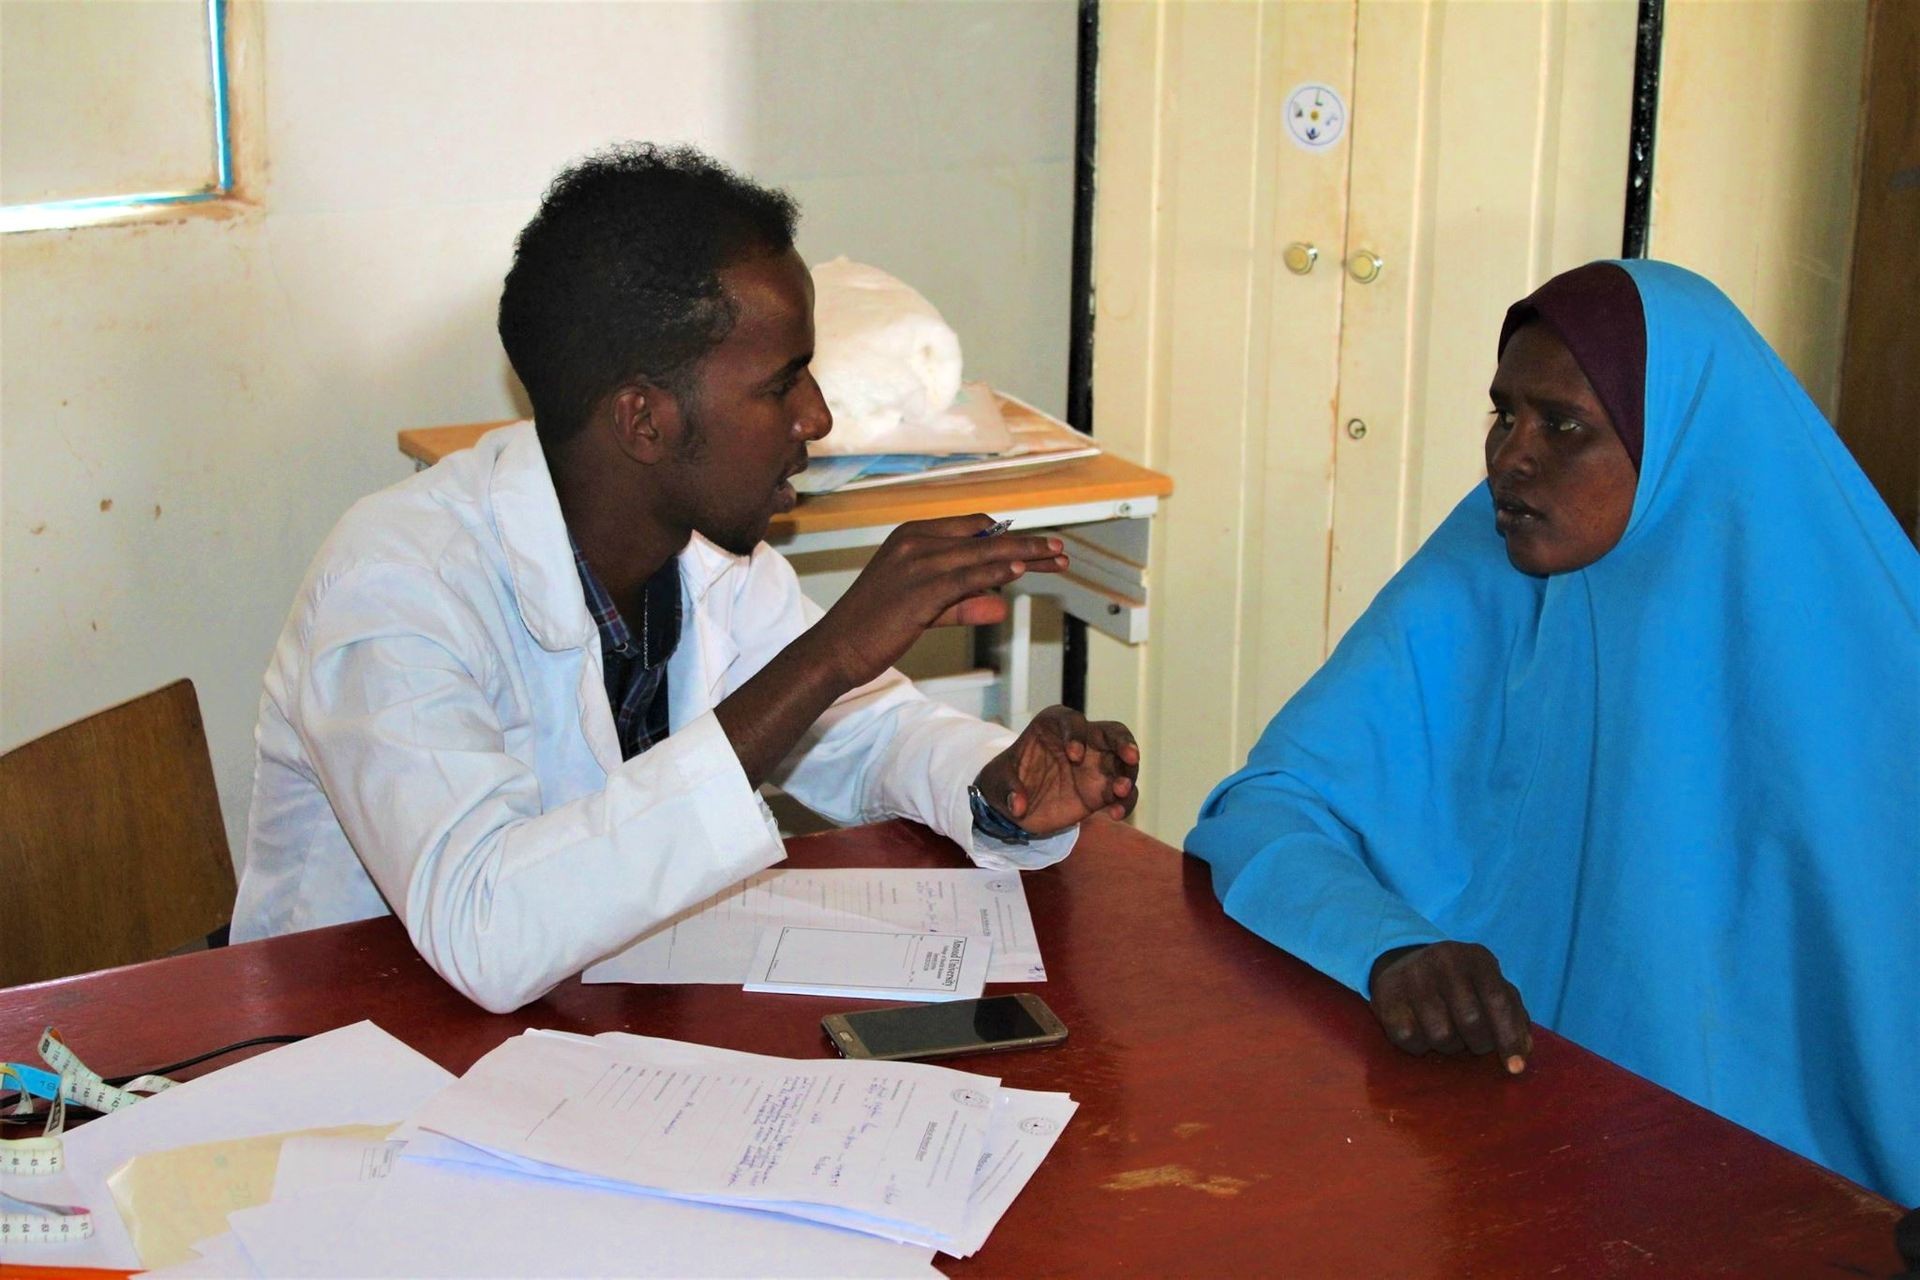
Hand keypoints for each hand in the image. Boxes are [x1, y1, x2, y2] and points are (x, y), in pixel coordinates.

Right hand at [814, 515, 1066, 687]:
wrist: (836, 648)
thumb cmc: (875, 628)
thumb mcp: (923, 607)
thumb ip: (962, 604)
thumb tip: (1001, 605)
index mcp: (912, 535)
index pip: (973, 528)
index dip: (1009, 538)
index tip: (1036, 549)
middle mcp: (915, 541)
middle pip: (985, 537)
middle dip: (1027, 545)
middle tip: (1059, 551)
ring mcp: (917, 563)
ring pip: (983, 554)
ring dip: (1024, 556)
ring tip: (1055, 559)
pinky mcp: (920, 590)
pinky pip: (967, 578)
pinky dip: (997, 574)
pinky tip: (1021, 574)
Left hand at [973, 706, 1139, 836]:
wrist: (1015, 805)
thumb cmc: (1006, 780)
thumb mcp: (997, 782)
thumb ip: (1007, 789)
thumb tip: (1017, 805)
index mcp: (1054, 726)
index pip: (1073, 721)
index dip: (1076, 735)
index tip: (1074, 756)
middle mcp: (1082, 741)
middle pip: (1113, 733)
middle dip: (1124, 742)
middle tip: (1130, 756)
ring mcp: (1096, 766)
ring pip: (1125, 763)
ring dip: (1128, 775)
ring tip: (1120, 790)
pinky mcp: (1102, 791)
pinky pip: (1123, 793)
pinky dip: (1124, 802)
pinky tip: (1115, 814)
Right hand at [1368, 941, 1531, 1073]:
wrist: (1405, 963)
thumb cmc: (1461, 985)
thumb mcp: (1491, 988)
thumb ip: (1513, 1016)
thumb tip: (1523, 1052)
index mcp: (1476, 957)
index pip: (1498, 1001)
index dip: (1508, 1038)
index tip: (1515, 1068)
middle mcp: (1443, 960)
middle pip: (1471, 1021)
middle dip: (1478, 1043)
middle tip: (1475, 1043)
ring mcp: (1412, 976)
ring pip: (1441, 1035)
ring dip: (1449, 1046)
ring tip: (1448, 1033)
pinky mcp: (1386, 995)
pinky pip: (1410, 1039)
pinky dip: (1420, 1046)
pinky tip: (1422, 1031)